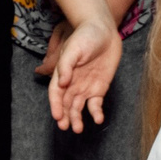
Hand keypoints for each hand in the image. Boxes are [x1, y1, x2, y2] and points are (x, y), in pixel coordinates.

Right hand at [44, 17, 120, 131]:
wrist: (105, 31)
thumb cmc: (86, 36)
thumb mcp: (73, 48)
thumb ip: (66, 65)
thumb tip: (62, 82)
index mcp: (63, 74)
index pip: (55, 93)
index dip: (55, 106)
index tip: (58, 117)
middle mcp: (72, 83)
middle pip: (66, 104)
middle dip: (65, 116)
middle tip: (67, 127)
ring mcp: (86, 86)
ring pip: (78, 107)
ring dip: (77, 118)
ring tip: (78, 129)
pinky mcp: (99, 88)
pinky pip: (96, 104)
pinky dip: (96, 113)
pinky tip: (98, 119)